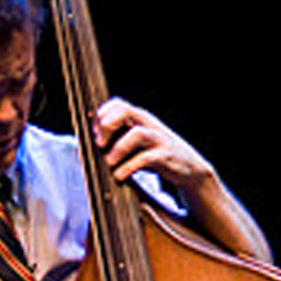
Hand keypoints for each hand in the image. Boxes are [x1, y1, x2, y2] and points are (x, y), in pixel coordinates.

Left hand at [92, 96, 271, 261]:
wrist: (190, 169)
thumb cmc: (157, 156)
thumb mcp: (137, 144)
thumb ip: (118, 139)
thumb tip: (90, 142)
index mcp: (140, 119)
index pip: (119, 104)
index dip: (102, 115)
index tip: (93, 133)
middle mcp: (149, 125)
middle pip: (126, 111)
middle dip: (107, 126)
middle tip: (99, 144)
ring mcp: (158, 139)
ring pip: (136, 134)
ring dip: (118, 149)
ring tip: (109, 163)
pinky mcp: (165, 157)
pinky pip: (145, 159)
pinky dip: (128, 167)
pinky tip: (119, 176)